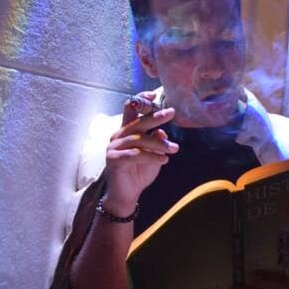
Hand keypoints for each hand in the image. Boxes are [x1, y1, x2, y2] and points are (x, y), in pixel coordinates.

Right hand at [102, 92, 177, 213]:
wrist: (126, 195)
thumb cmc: (139, 173)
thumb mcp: (153, 155)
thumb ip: (156, 143)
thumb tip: (162, 133)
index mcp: (126, 131)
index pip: (130, 110)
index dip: (140, 100)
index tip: (154, 94)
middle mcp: (118, 136)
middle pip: (137, 123)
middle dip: (155, 117)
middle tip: (171, 113)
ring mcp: (113, 148)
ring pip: (138, 140)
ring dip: (158, 144)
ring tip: (174, 149)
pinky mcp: (113, 160)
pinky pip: (134, 155)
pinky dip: (150, 156)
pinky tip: (163, 160)